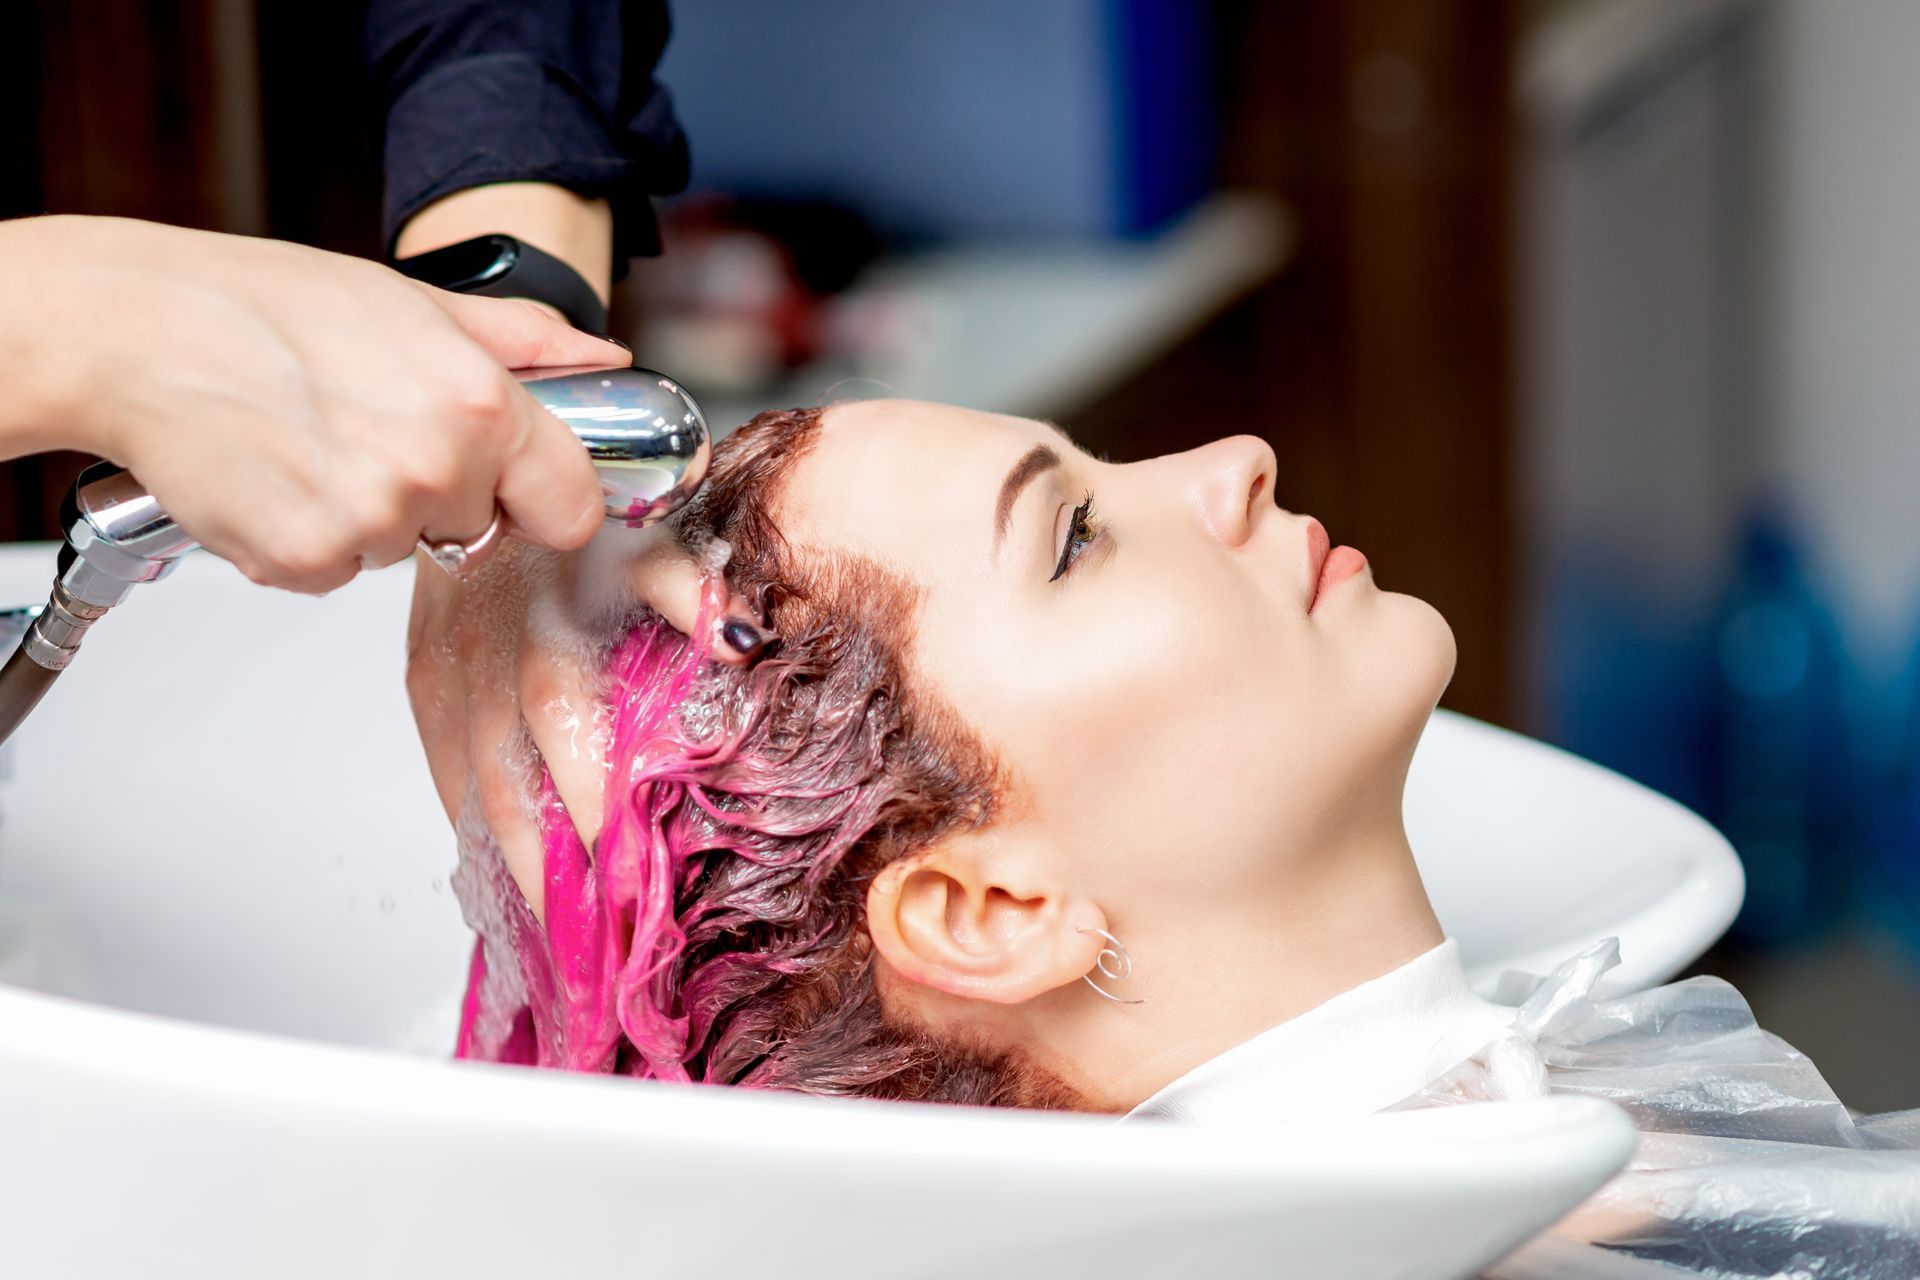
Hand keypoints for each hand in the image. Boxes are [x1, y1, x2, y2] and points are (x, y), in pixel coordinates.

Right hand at [14, 215, 625, 592]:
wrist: (135, 333)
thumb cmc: (264, 306)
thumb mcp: (414, 302)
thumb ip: (525, 341)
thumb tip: (604, 362)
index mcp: (480, 404)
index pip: (573, 506)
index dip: (545, 499)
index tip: (517, 487)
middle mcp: (435, 470)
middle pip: (480, 527)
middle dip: (440, 491)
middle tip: (370, 427)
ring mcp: (370, 524)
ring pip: (405, 549)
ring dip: (370, 513)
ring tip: (313, 441)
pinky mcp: (305, 561)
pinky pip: (337, 572)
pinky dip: (310, 538)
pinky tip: (278, 476)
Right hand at [406, 530, 771, 920]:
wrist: (494, 466)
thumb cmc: (587, 508)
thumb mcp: (652, 533)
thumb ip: (695, 590)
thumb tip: (742, 641)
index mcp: (544, 622)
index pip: (563, 727)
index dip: (589, 802)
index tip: (626, 869)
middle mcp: (484, 655)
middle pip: (509, 781)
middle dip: (549, 866)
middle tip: (592, 936)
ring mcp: (445, 674)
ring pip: (470, 790)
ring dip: (510, 863)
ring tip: (552, 932)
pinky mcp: (423, 681)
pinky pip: (444, 771)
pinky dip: (473, 828)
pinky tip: (504, 876)